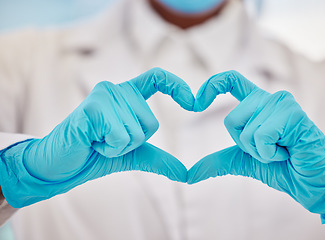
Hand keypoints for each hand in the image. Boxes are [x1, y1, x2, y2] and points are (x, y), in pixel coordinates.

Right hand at [0, 68, 193, 207]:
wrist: (61, 165)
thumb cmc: (94, 154)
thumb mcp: (132, 155)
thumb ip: (158, 159)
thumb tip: (186, 175)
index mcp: (126, 95)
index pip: (157, 78)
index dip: (177, 86)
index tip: (194, 103)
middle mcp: (116, 89)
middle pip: (151, 123)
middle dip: (133, 143)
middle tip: (106, 141)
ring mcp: (103, 96)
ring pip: (137, 132)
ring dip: (118, 147)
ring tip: (97, 141)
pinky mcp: (93, 108)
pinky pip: (121, 136)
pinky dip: (109, 149)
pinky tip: (91, 142)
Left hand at [188, 70, 324, 224]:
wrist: (309, 183)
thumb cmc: (281, 167)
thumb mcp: (243, 162)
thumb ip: (217, 162)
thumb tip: (188, 176)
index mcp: (257, 103)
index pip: (231, 81)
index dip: (211, 86)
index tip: (194, 103)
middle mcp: (269, 98)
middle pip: (231, 120)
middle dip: (245, 145)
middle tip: (270, 150)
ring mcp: (282, 103)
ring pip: (246, 131)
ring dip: (261, 152)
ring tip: (281, 151)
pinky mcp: (293, 114)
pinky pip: (261, 136)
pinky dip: (270, 153)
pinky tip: (288, 151)